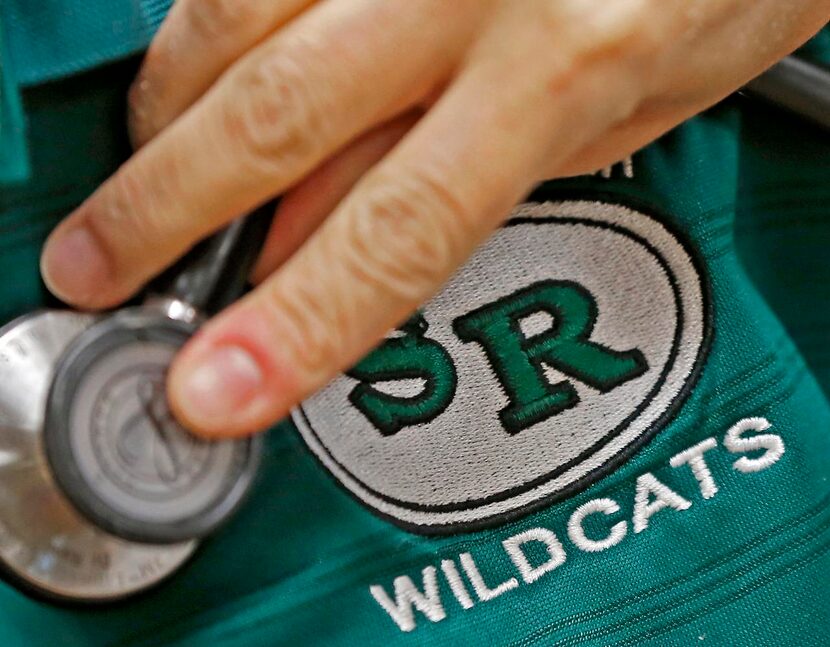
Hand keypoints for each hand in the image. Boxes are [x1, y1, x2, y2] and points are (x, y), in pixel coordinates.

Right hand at [40, 0, 827, 436]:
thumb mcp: (631, 112)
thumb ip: (474, 174)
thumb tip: (329, 232)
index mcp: (566, 62)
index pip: (395, 231)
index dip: (293, 322)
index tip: (213, 385)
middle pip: (270, 118)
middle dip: (160, 206)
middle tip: (95, 263)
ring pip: (232, 15)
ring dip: (168, 106)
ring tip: (143, 165)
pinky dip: (215, 21)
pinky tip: (204, 64)